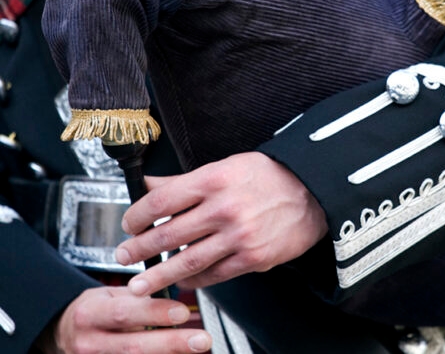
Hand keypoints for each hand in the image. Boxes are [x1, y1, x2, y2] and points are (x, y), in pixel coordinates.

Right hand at [36, 286, 211, 353]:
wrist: (62, 335)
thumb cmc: (92, 311)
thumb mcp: (108, 295)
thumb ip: (137, 297)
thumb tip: (174, 295)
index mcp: (90, 314)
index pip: (125, 313)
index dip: (154, 313)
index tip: (183, 313)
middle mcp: (90, 343)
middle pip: (134, 346)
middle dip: (172, 343)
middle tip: (202, 340)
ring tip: (195, 350)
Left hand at [115, 152, 327, 296]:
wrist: (314, 192)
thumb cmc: (271, 176)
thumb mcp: (228, 166)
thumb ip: (187, 180)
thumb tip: (150, 185)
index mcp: (214, 180)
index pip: (160, 201)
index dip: (136, 216)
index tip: (128, 223)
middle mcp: (224, 208)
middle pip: (167, 235)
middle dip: (138, 250)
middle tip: (124, 257)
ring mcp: (238, 236)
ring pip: (186, 262)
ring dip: (158, 275)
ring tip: (140, 284)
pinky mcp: (252, 258)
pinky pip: (214, 274)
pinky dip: (195, 280)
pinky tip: (184, 281)